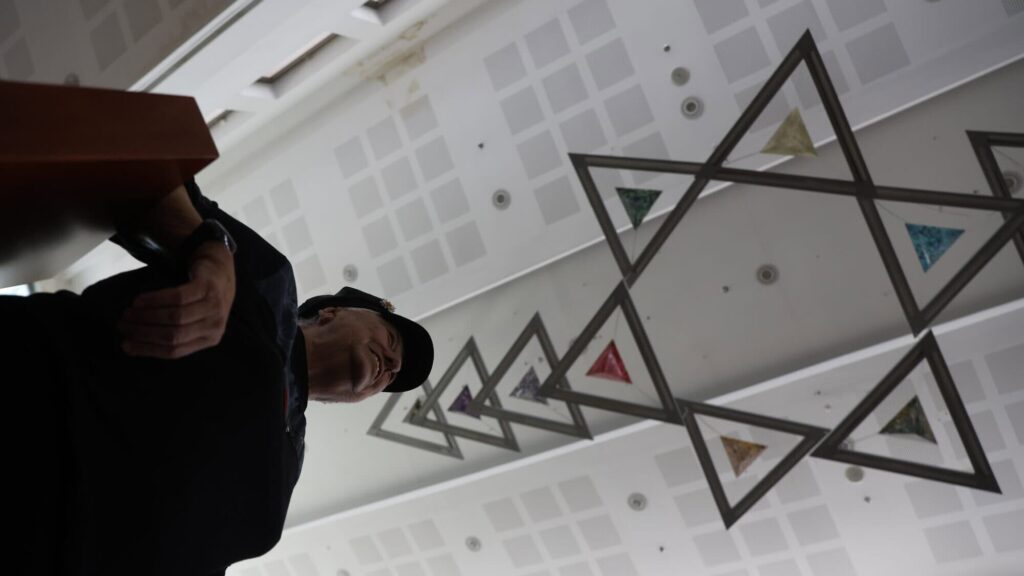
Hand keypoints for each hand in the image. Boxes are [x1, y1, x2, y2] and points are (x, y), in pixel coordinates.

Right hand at [117, 243, 235, 358]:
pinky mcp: (207, 287)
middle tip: (122, 325)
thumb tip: (131, 347)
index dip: (148, 349)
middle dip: (143, 332)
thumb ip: (173, 334)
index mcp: (210, 339)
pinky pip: (177, 297)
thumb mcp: (195, 321)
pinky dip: (155, 300)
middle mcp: (215, 326)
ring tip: (128, 313)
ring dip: (146, 316)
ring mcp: (214, 306)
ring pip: (175, 317)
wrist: (220, 269)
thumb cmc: (202, 300)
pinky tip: (140, 300)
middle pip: (174, 335)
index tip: (125, 345)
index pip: (176, 351)